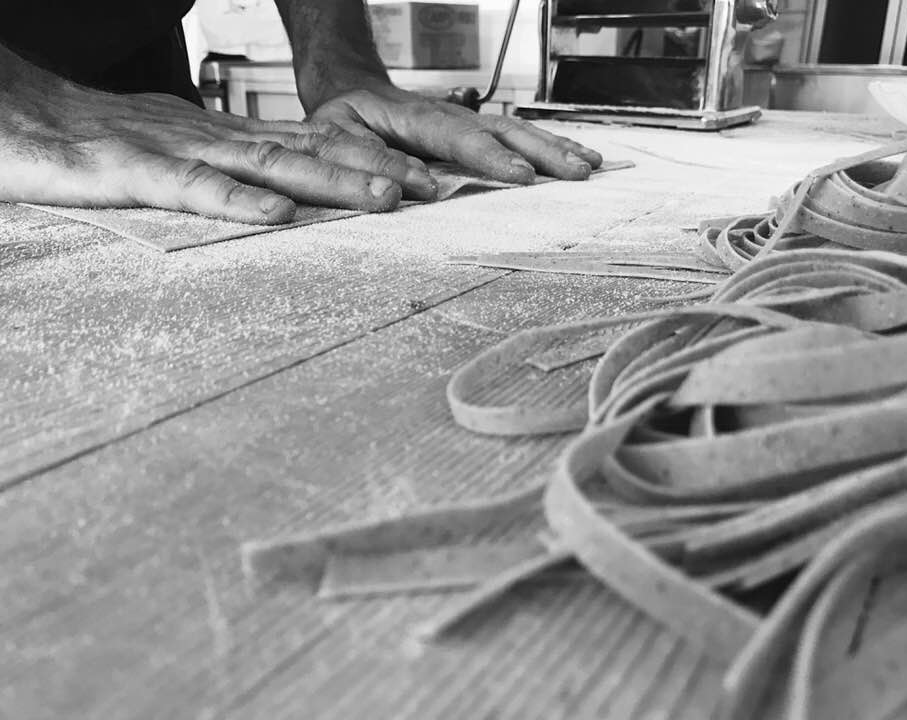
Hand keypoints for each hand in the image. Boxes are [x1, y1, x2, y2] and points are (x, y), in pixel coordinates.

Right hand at [0, 57, 441, 222]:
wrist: (1, 114)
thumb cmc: (84, 142)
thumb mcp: (170, 156)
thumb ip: (221, 174)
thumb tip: (277, 198)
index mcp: (219, 138)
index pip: (306, 148)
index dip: (366, 162)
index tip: (422, 182)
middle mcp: (206, 138)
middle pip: (303, 153)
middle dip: (370, 170)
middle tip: (432, 189)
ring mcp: (166, 151)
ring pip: (260, 166)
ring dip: (326, 182)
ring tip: (384, 196)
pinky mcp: (120, 171)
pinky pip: (182, 188)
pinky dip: (230, 200)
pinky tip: (274, 214)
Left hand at [308, 84, 603, 185]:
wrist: (348, 90)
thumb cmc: (340, 121)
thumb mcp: (336, 138)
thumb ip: (367, 160)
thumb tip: (410, 188)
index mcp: (414, 117)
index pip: (458, 137)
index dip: (492, 156)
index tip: (522, 174)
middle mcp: (448, 114)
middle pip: (502, 129)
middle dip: (543, 150)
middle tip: (578, 172)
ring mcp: (465, 119)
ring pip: (516, 129)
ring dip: (555, 146)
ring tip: (591, 164)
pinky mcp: (474, 130)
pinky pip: (516, 136)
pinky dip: (548, 145)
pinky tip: (575, 156)